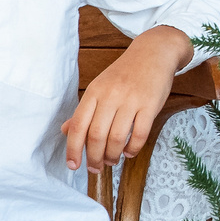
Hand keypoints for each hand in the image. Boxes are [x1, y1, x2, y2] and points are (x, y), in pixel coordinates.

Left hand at [63, 24, 191, 171]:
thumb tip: (65, 131)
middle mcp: (111, 95)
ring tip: (112, 160)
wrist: (154, 52)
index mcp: (94, 91)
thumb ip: (83, 110)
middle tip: (96, 168)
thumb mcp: (100, 87)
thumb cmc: (125, 73)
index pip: (78, 125)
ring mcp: (131, 100)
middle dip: (94, 157)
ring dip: (113, 155)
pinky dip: (133, 148)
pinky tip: (129, 152)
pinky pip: (140, 134)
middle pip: (96, 135)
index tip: (73, 165)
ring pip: (117, 138)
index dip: (74, 149)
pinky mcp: (150, 104)